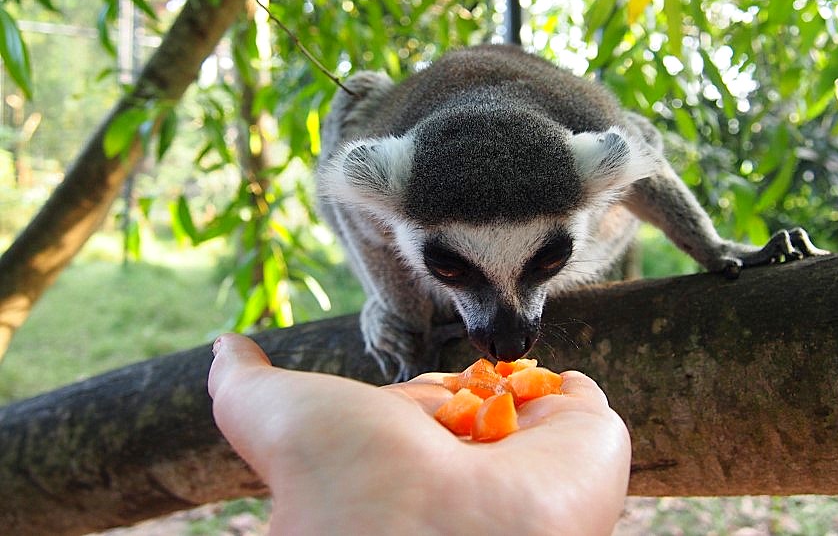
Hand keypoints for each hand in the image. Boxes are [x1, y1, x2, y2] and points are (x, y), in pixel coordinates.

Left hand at [208, 333, 630, 535]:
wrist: (454, 530)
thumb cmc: (353, 479)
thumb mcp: (278, 416)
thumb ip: (247, 387)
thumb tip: (225, 345)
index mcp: (397, 474)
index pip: (407, 419)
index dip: (404, 405)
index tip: (405, 408)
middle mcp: (461, 476)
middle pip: (466, 414)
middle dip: (456, 401)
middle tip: (447, 414)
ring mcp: (527, 467)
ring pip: (520, 406)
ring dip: (508, 389)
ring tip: (493, 400)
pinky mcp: (587, 448)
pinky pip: (583, 407)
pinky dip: (570, 394)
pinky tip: (555, 391)